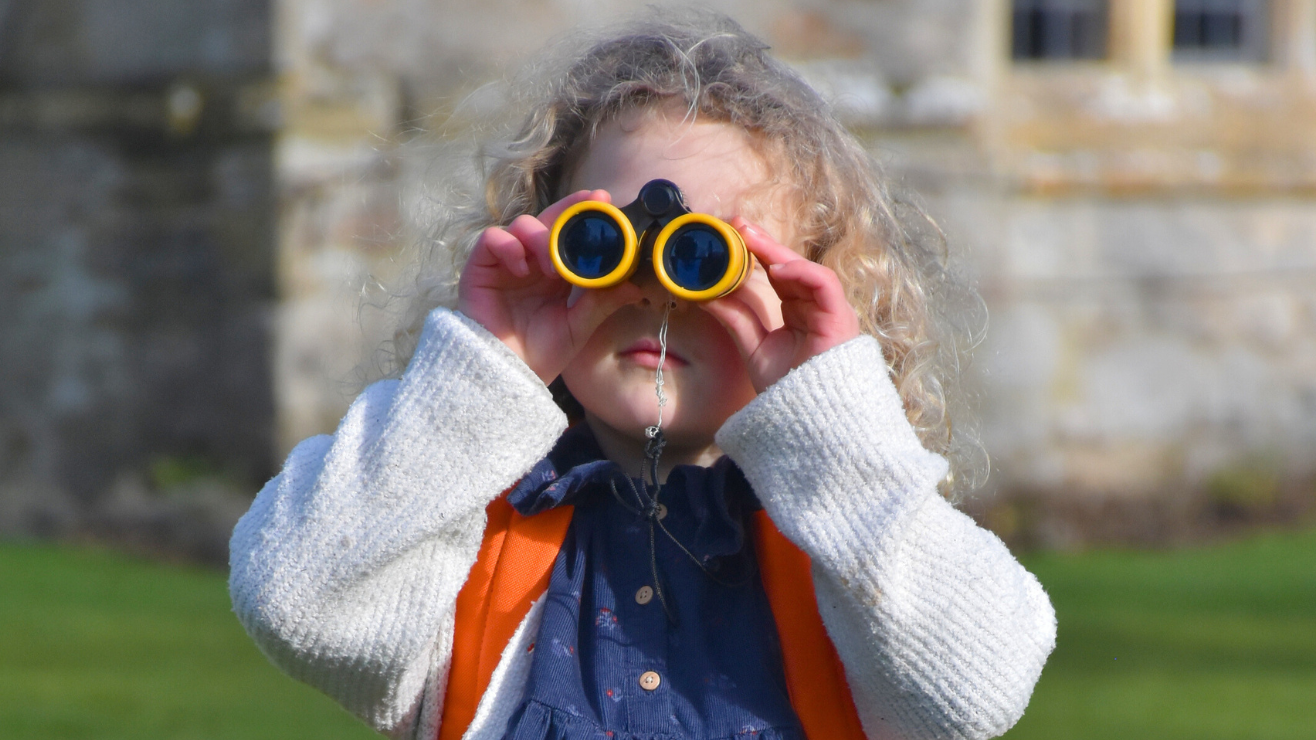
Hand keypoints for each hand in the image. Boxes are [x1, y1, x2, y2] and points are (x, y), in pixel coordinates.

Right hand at [457, 190, 642, 383]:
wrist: (508, 375)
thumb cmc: (540, 353)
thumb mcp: (578, 326)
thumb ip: (601, 303)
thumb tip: (634, 286)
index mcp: (556, 274)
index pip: (569, 235)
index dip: (584, 215)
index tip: (606, 202)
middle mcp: (531, 263)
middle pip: (548, 220)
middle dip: (569, 208)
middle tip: (591, 203)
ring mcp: (506, 263)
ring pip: (522, 225)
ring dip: (540, 238)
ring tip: (551, 268)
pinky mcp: (481, 267)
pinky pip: (493, 239)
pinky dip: (508, 246)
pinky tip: (521, 266)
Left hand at [702, 218, 860, 392]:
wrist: (810, 421)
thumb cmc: (788, 390)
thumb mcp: (754, 347)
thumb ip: (736, 318)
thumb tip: (706, 294)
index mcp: (797, 312)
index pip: (777, 274)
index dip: (755, 253)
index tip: (730, 236)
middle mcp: (815, 308)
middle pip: (790, 267)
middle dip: (764, 243)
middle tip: (737, 225)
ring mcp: (830, 312)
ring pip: (806, 270)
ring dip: (778, 252)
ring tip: (751, 240)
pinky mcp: (840, 318)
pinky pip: (824, 284)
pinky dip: (802, 272)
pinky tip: (777, 268)